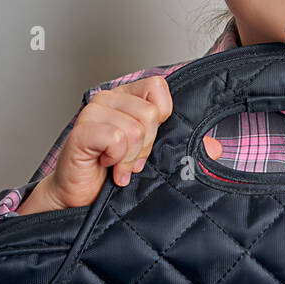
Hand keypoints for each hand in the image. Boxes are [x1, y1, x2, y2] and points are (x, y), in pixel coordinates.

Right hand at [42, 76, 173, 208]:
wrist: (82, 196)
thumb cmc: (113, 171)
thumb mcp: (146, 148)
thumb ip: (164, 133)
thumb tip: (204, 142)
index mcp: (125, 96)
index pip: (157, 86)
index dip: (160, 116)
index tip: (146, 139)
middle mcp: (107, 99)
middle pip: (149, 113)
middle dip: (145, 145)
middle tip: (129, 158)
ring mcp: (91, 113)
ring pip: (135, 129)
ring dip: (129, 157)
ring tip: (116, 163)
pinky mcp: (80, 132)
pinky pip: (116, 139)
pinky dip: (116, 158)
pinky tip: (104, 162)